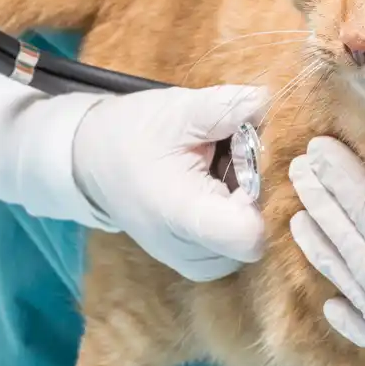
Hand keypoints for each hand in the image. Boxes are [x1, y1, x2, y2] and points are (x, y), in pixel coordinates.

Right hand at [73, 85, 267, 281]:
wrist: (93, 162)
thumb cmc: (134, 134)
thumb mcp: (178, 110)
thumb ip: (226, 108)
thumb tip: (271, 100)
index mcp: (182, 217)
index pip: (250, 235)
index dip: (262, 191)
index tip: (245, 158)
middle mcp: (191, 253)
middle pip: (258, 230)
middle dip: (256, 189)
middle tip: (228, 155)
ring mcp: (197, 264)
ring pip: (253, 237)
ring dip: (246, 200)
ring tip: (216, 169)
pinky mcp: (201, 264)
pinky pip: (238, 242)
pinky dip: (235, 212)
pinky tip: (214, 186)